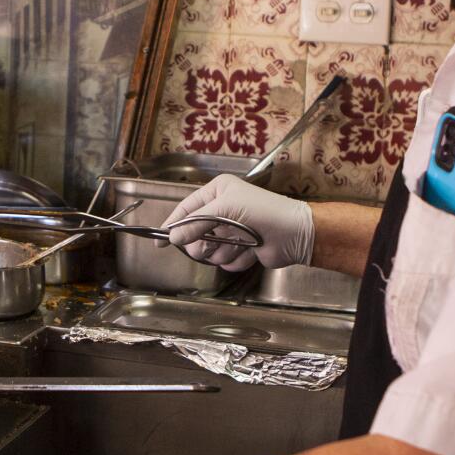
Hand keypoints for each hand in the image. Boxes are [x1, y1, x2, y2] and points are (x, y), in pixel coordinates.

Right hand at [164, 174, 314, 270]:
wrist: (295, 233)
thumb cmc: (262, 212)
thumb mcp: (224, 209)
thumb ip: (195, 222)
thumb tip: (172, 237)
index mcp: (217, 193)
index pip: (186, 209)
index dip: (172, 225)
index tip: (159, 240)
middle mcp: (222, 211)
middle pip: (194, 235)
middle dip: (205, 242)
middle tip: (214, 242)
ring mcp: (231, 232)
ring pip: (210, 252)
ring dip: (224, 251)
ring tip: (241, 243)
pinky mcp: (241, 249)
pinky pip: (226, 261)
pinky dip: (238, 259)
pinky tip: (252, 251)